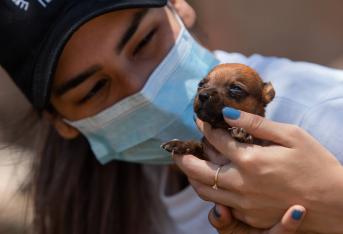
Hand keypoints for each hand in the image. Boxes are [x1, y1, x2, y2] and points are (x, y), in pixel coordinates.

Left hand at [173, 107, 342, 232]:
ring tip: (188, 166)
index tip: (198, 119)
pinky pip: (221, 204)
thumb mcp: (291, 135)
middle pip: (199, 171)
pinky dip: (211, 191)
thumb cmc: (316, 164)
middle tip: (176, 151)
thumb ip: (256, 125)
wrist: (335, 203)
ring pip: (205, 192)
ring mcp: (244, 204)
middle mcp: (242, 184)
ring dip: (193, 177)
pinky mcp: (249, 217)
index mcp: (251, 160)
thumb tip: (227, 113)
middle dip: (183, 159)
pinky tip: (213, 181)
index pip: (216, 140)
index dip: (204, 127)